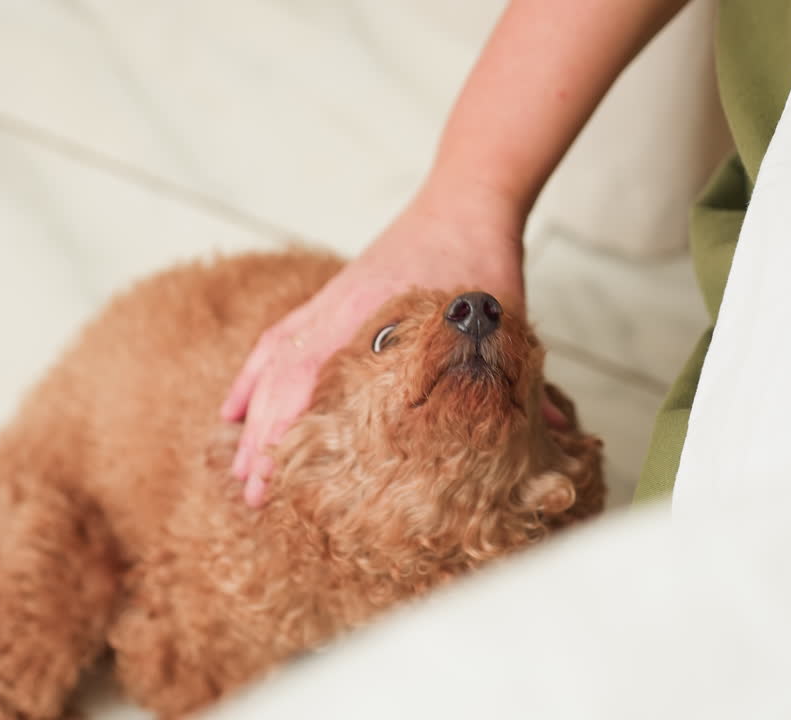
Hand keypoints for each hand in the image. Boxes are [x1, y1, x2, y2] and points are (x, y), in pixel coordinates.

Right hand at [220, 186, 525, 506]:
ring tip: (237, 468)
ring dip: (252, 418)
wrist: (464, 202)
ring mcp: (328, 306)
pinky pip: (276, 342)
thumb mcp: (503, 323)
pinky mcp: (329, 301)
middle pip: (282, 385)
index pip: (310, 388)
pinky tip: (236, 407)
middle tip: (254, 498)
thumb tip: (554, 437)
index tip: (275, 485)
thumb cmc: (483, 262)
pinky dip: (253, 377)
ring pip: (272, 366)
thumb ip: (518, 381)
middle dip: (263, 444)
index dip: (288, 438)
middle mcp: (338, 316)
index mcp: (373, 324)